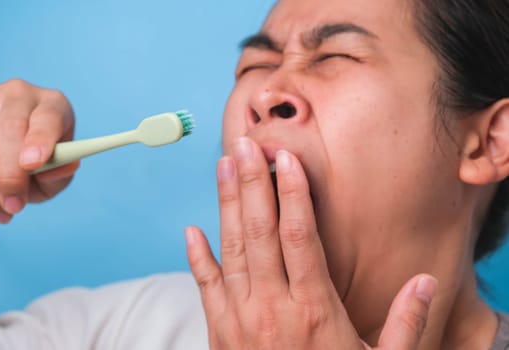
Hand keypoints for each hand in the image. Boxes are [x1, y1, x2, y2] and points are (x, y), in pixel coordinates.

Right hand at [0, 79, 77, 226]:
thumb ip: (59, 175)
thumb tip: (56, 170)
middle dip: (10, 174)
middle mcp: (20, 95)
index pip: (48, 117)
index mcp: (53, 105)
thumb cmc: (39, 167)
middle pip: (10, 130)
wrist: (4, 160)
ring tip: (1, 211)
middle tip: (14, 206)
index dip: (40, 140)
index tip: (32, 164)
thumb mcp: (55, 174)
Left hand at [186, 137, 436, 348]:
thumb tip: (429, 283)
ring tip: (224, 167)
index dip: (293, 195)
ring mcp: (240, 318)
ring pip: (231, 250)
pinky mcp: (219, 332)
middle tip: (245, 144)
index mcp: (313, 309)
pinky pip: (206, 287)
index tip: (287, 160)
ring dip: (226, 205)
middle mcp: (272, 307)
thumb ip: (405, 324)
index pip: (300, 238)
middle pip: (260, 233)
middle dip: (253, 184)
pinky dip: (197, 257)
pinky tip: (191, 230)